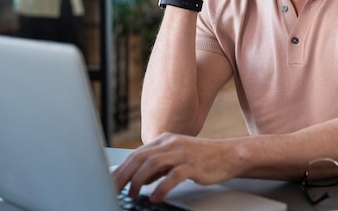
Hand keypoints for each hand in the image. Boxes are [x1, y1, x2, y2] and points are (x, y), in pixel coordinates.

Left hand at [112, 133, 237, 202]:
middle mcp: (170, 143)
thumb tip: (137, 178)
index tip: (110, 183)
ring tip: (132, 194)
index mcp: (164, 140)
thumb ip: (157, 166)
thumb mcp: (175, 158)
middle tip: (114, 190)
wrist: (228, 155)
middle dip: (123, 175)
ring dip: (138, 181)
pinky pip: (172, 176)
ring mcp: (182, 153)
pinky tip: (154, 197)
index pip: (135, 154)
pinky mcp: (193, 164)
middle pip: (139, 158)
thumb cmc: (201, 158)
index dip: (120, 169)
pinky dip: (161, 188)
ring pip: (152, 164)